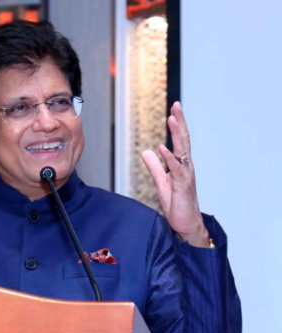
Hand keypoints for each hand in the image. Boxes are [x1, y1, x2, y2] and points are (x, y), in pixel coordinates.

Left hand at [141, 102, 209, 247]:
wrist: (186, 225)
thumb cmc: (177, 205)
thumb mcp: (162, 182)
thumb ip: (155, 167)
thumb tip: (147, 152)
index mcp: (181, 165)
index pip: (180, 141)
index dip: (178, 125)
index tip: (174, 109)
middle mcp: (186, 167)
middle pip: (183, 141)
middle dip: (180, 123)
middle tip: (177, 106)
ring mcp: (185, 176)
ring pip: (182, 151)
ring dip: (177, 135)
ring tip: (172, 120)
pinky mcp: (181, 187)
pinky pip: (175, 170)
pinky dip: (169, 158)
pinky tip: (163, 148)